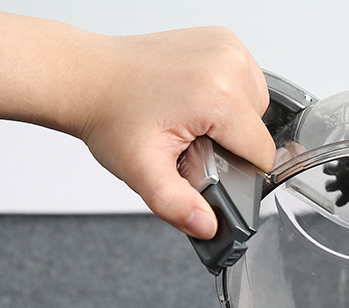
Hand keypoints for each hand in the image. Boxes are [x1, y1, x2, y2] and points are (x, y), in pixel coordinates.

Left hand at [75, 28, 275, 238]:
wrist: (87, 77)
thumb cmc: (110, 115)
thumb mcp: (142, 172)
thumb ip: (177, 206)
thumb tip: (208, 228)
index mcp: (217, 94)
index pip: (261, 152)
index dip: (236, 169)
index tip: (201, 161)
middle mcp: (227, 62)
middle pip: (260, 128)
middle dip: (230, 144)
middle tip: (189, 140)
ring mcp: (226, 46)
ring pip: (257, 104)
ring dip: (231, 121)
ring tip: (191, 120)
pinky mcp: (222, 39)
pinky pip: (245, 80)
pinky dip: (227, 95)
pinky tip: (195, 100)